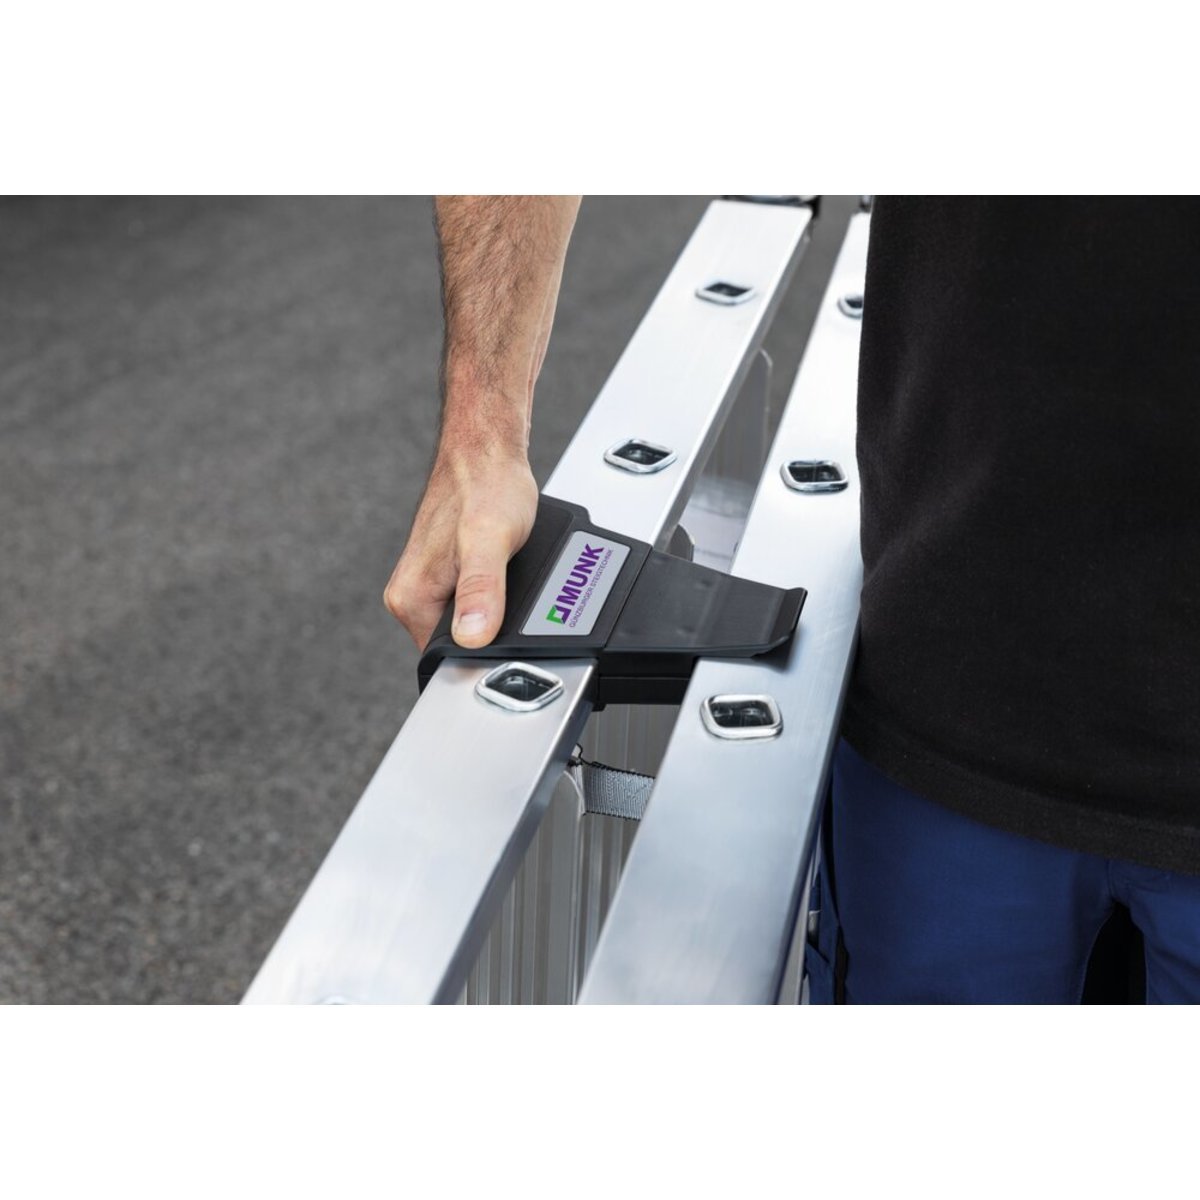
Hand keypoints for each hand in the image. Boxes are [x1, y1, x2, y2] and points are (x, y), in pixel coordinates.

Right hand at [384, 444, 537, 650]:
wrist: (488, 452)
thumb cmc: (487, 485)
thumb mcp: (490, 540)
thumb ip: (481, 588)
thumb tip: (472, 636)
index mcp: (411, 599)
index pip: (447, 659)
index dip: (485, 655)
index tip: (511, 630)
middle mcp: (412, 596)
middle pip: (461, 645)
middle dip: (495, 632)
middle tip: (521, 599)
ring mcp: (430, 585)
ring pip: (472, 623)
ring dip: (499, 613)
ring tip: (517, 582)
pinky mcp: (447, 574)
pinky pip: (477, 602)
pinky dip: (499, 596)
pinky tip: (512, 575)